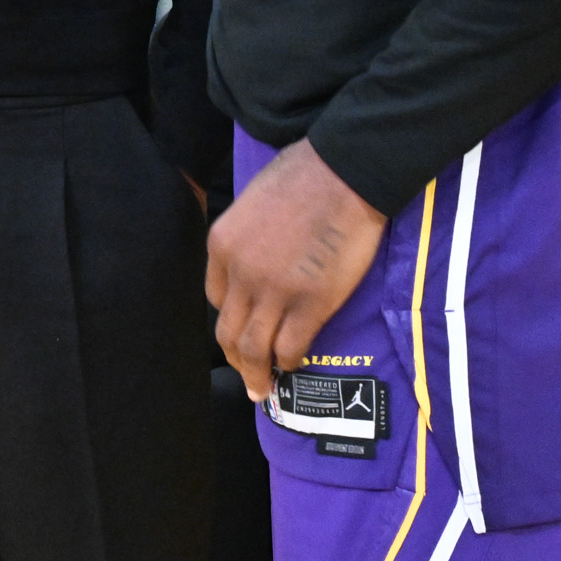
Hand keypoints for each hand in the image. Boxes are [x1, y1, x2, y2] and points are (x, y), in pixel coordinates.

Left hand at [205, 139, 388, 402]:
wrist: (345, 171)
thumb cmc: (306, 173)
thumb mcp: (254, 199)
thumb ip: (248, 234)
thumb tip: (257, 255)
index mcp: (222, 245)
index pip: (215, 297)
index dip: (231, 316)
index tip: (242, 327)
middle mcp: (241, 273)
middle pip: (228, 331)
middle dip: (236, 359)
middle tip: (247, 375)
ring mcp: (274, 291)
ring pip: (254, 348)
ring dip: (257, 374)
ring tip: (263, 389)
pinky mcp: (310, 303)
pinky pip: (290, 347)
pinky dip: (288, 362)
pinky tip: (293, 365)